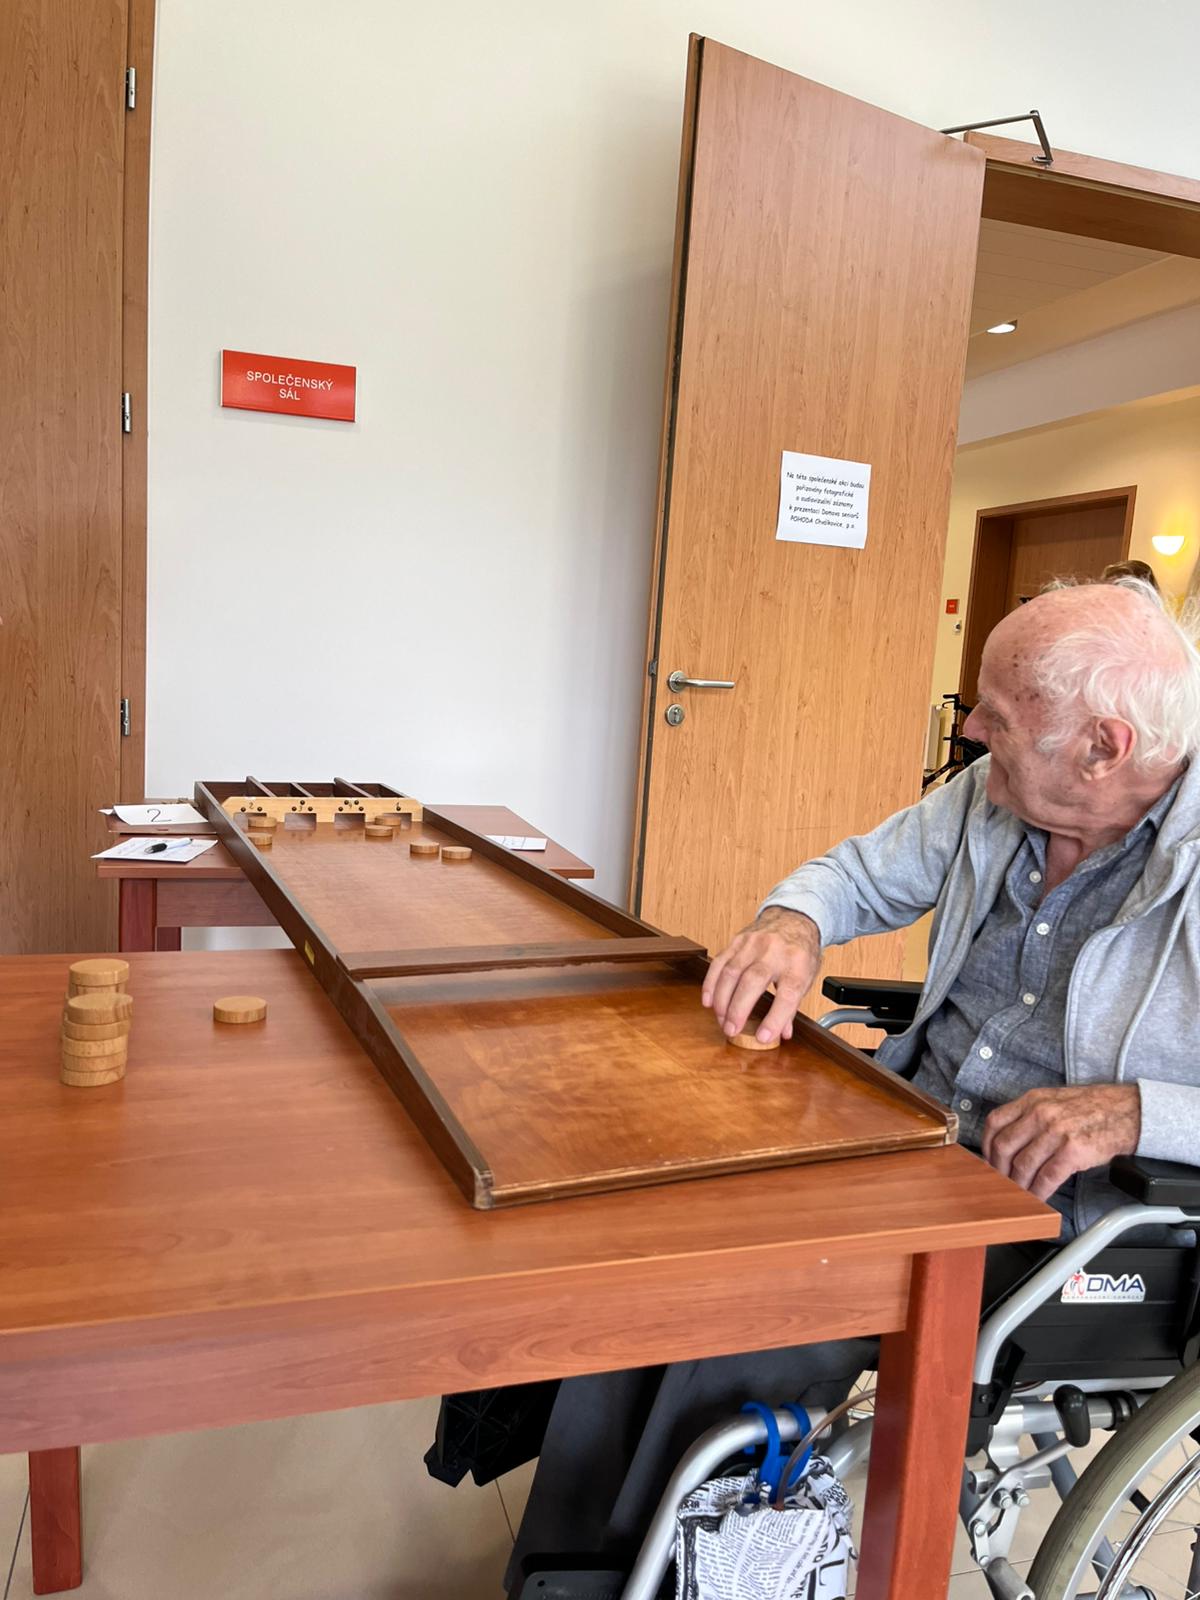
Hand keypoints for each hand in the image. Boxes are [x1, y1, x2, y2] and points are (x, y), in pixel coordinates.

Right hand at [701, 907, 820, 1043]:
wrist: (794, 918)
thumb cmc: (800, 951)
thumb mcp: (806, 977)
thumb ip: (792, 1006)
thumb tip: (782, 1033)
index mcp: (798, 964)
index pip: (787, 994)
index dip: (775, 1018)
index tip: (764, 1036)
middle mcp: (775, 952)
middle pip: (753, 981)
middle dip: (739, 1009)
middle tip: (731, 1030)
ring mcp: (754, 944)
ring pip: (732, 972)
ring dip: (722, 1000)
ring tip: (721, 1019)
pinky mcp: (738, 941)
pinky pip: (719, 962)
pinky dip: (711, 984)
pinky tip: (709, 1001)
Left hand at [982, 1085, 1140, 1201]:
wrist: (1127, 1111)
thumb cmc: (1091, 1108)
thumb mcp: (1054, 1100)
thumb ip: (1030, 1115)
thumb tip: (1009, 1140)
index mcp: (1032, 1100)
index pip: (995, 1122)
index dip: (986, 1145)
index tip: (988, 1160)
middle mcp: (1041, 1113)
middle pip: (1004, 1147)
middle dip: (999, 1170)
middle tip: (1002, 1182)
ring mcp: (1056, 1132)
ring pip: (1024, 1165)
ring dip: (1018, 1185)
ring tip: (1020, 1193)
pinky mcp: (1073, 1151)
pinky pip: (1047, 1177)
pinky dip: (1039, 1192)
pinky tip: (1039, 1197)